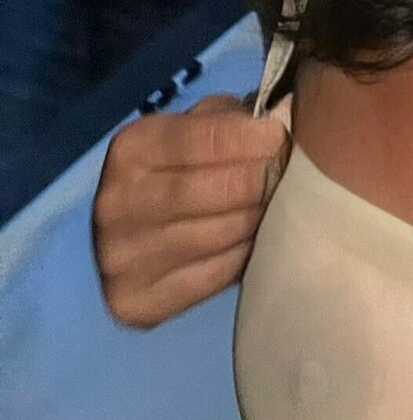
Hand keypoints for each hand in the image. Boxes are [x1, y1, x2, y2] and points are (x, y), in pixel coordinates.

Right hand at [91, 89, 293, 328]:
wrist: (132, 232)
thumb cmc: (180, 164)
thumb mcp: (195, 125)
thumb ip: (232, 120)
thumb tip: (283, 116)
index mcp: (131, 149)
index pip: (202, 139)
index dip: (250, 138)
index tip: (280, 137)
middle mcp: (116, 204)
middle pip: (213, 191)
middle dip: (261, 179)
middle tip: (288, 173)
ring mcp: (122, 258)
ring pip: (219, 235)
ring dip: (259, 217)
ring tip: (279, 204)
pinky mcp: (136, 302)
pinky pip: (215, 276)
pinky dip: (245, 255)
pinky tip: (256, 239)